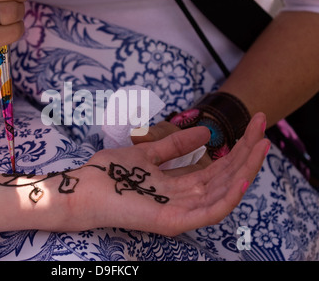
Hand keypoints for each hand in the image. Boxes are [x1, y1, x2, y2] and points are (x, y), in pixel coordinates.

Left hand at [74, 113, 268, 235]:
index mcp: (178, 185)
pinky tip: (242, 176)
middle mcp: (183, 199)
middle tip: (263, 127)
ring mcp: (179, 212)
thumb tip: (205, 133)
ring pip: (222, 193)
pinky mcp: (172, 221)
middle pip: (224, 177)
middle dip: (246, 152)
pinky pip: (208, 212)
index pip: (217, 168)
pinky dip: (228, 197)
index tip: (253, 124)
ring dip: (245, 169)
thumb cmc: (109, 173)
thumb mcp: (148, 153)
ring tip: (261, 145)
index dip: (236, 147)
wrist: (82, 189)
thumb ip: (175, 146)